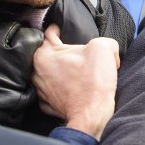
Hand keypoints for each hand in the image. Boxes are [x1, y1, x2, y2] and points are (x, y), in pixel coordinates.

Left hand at [32, 24, 118, 139]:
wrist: (91, 116)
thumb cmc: (93, 84)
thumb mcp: (104, 49)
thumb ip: (104, 40)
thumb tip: (107, 47)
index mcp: (45, 54)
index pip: (50, 31)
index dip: (62, 28)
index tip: (68, 30)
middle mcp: (37, 70)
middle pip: (49, 52)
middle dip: (63, 51)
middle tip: (79, 53)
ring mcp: (40, 89)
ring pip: (50, 71)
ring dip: (62, 70)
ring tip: (78, 72)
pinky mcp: (47, 103)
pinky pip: (54, 89)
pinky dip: (63, 87)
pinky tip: (75, 87)